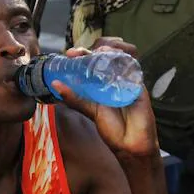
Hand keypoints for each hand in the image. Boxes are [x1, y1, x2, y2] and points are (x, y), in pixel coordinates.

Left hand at [50, 37, 158, 158]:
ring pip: (119, 57)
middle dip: (92, 49)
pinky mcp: (138, 84)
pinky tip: (113, 56)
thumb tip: (55, 84)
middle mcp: (113, 80)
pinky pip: (132, 67)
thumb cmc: (111, 128)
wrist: (130, 144)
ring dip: (108, 49)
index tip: (69, 54)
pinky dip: (123, 59)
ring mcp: (126, 80)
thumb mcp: (89, 110)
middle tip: (76, 52)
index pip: (91, 64)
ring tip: (96, 50)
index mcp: (100, 84)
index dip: (81, 56)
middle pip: (105, 57)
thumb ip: (74, 98)